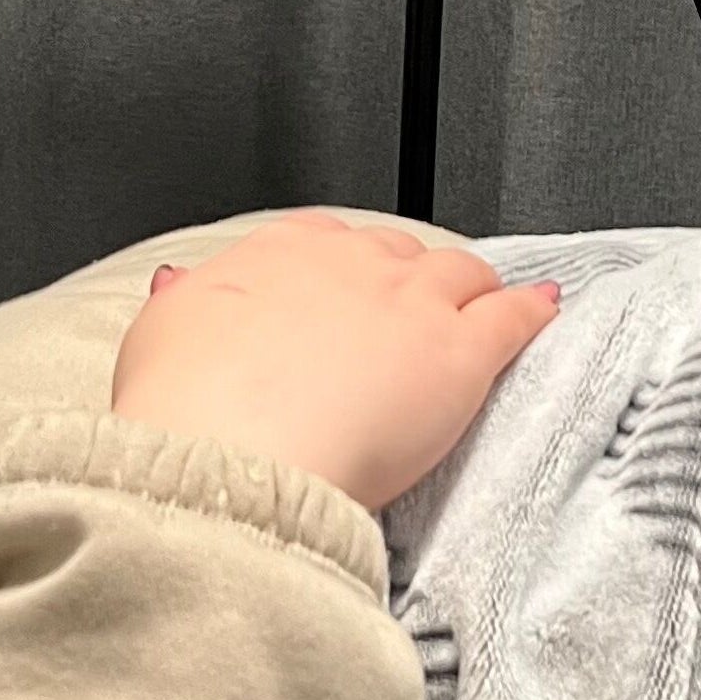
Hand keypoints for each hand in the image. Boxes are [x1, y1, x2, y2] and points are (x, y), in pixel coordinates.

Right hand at [111, 212, 562, 509]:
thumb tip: (179, 284)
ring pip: (458, 274)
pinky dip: (529, 310)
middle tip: (410, 315)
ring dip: (470, 286)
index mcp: (274, 256)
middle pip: (395, 254)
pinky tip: (542, 308)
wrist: (233, 457)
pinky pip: (509, 316)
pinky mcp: (459, 351)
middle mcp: (347, 264)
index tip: (347, 291)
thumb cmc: (189, 414)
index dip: (344, 269)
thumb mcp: (158, 342)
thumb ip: (180, 306)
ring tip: (483, 303)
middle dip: (407, 278)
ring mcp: (409, 302)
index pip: (326, 242)